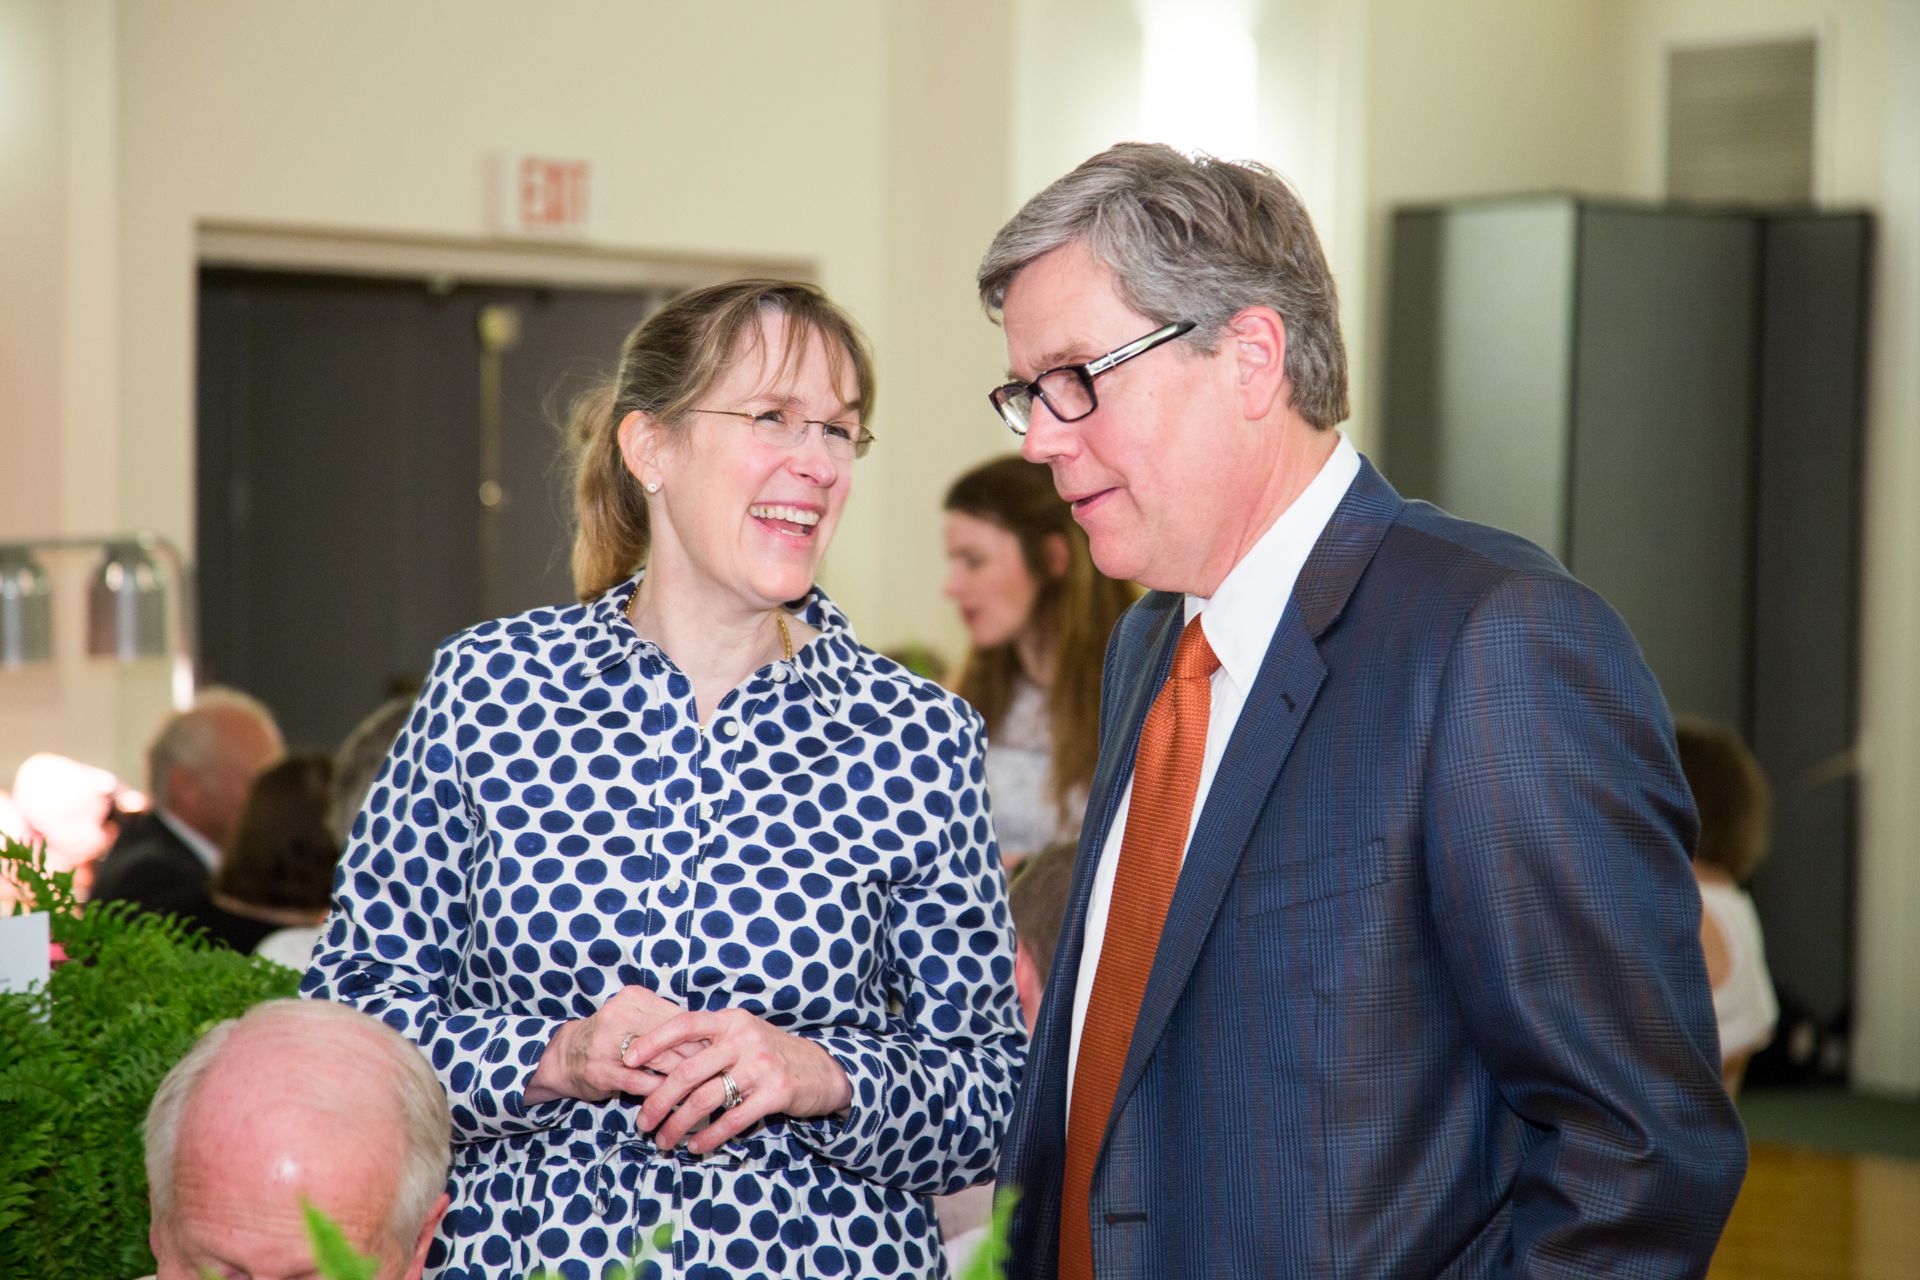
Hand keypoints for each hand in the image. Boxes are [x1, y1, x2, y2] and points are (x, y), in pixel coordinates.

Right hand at [523, 985, 702, 1104]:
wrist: (564, 1055)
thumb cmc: (611, 1037)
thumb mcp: (636, 1017)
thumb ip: (665, 1022)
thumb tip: (708, 1034)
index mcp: (634, 999)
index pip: (678, 1017)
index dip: (701, 1036)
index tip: (719, 1050)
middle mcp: (620, 1016)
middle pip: (672, 1038)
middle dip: (697, 1057)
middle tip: (717, 1072)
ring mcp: (608, 1044)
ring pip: (659, 1060)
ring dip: (683, 1077)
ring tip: (702, 1087)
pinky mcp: (600, 1071)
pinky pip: (640, 1082)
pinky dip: (660, 1092)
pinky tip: (674, 1099)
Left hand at [623, 1008, 853, 1153]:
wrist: (822, 1070)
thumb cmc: (771, 1054)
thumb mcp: (743, 1036)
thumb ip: (709, 1042)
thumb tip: (659, 1059)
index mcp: (730, 1021)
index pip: (684, 1024)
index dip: (653, 1041)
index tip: (627, 1060)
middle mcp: (744, 1038)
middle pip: (688, 1071)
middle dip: (659, 1100)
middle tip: (642, 1121)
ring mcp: (761, 1065)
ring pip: (705, 1099)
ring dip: (679, 1125)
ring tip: (664, 1141)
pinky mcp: (776, 1092)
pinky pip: (733, 1119)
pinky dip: (710, 1136)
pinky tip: (697, 1146)